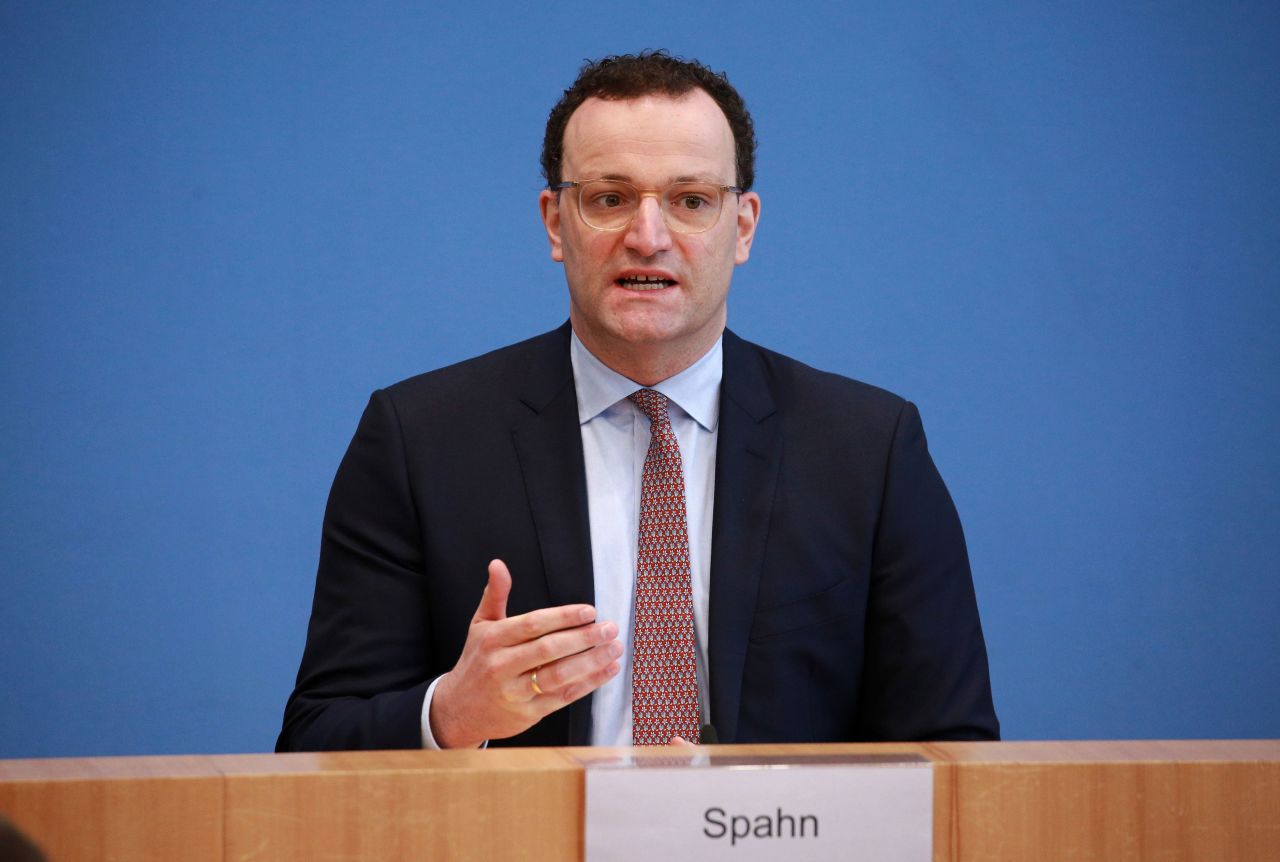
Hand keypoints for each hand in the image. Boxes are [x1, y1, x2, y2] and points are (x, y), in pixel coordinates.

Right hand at [429, 559, 622, 748]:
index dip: (563, 617)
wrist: (459, 709)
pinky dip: (588, 684)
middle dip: (584, 638)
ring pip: (558, 675)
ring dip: (591, 662)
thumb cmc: (476, 661)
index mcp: (493, 639)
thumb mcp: (481, 626)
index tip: (590, 611)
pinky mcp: (527, 714)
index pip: (532, 625)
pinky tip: (607, 671)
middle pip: (548, 649)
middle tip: (610, 628)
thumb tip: (498, 564)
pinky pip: (562, 697)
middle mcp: (502, 665)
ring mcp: (514, 692)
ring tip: (614, 649)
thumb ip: (495, 595)